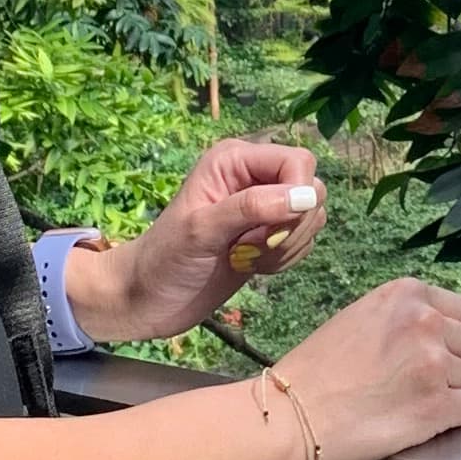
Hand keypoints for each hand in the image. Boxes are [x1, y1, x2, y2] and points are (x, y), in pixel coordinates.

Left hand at [70, 138, 322, 344]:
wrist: (148, 299)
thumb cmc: (164, 260)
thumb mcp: (202, 229)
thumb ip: (252, 207)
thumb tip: (305, 196)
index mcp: (235, 160)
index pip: (298, 161)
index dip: (297, 193)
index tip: (271, 228)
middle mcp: (254, 177)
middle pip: (312, 188)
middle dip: (291, 225)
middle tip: (251, 245)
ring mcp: (265, 208)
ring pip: (312, 217)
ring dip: (287, 246)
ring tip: (246, 258)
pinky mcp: (271, 236)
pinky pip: (304, 240)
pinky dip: (286, 258)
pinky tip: (253, 267)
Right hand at [275, 275, 460, 459]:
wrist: (288, 417)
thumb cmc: (312, 374)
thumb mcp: (357, 320)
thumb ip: (399, 320)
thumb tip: (437, 336)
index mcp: (405, 294)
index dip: (451, 338)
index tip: (433, 355)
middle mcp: (425, 321)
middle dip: (456, 366)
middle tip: (422, 386)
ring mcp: (434, 363)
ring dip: (453, 395)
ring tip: (415, 408)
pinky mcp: (438, 406)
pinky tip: (442, 424)